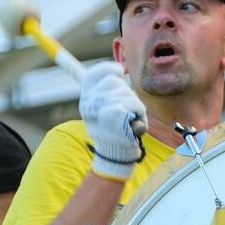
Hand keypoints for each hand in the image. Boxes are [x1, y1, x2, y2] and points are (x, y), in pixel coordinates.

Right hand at [80, 61, 145, 181]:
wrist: (115, 156)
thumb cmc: (114, 132)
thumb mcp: (104, 110)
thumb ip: (108, 91)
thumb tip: (121, 68)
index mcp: (86, 99)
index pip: (94, 74)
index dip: (109, 68)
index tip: (121, 71)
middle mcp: (89, 102)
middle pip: (114, 81)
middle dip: (125, 93)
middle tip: (126, 111)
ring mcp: (100, 108)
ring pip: (126, 93)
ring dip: (134, 105)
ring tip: (129, 120)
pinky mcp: (113, 115)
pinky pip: (134, 105)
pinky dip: (139, 114)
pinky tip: (133, 126)